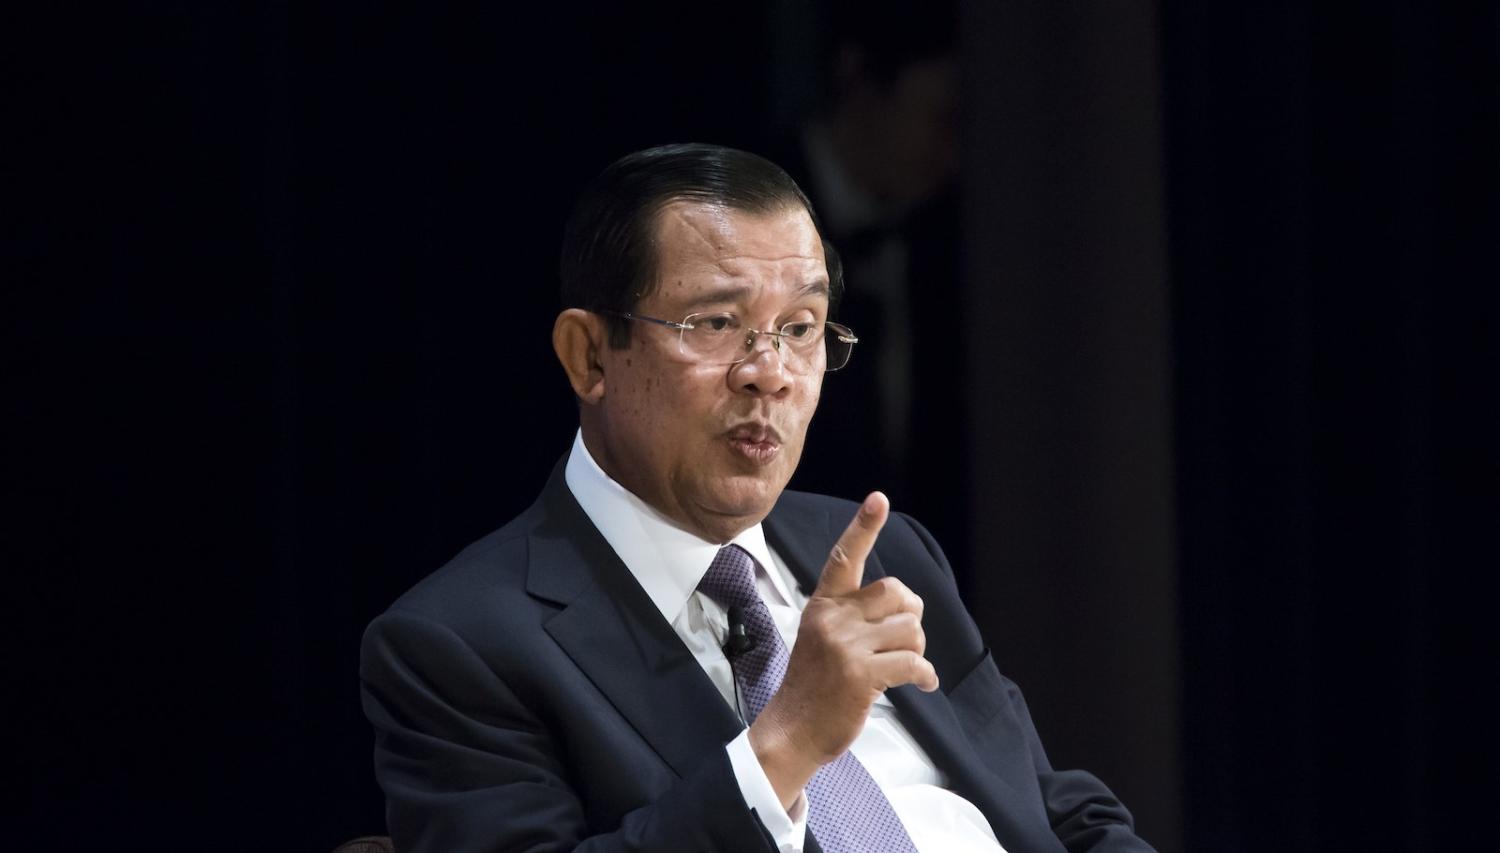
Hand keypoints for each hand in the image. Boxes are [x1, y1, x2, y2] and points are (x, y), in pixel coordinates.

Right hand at [748, 492, 937, 806]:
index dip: (863, 527)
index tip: (879, 499)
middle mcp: (833, 619)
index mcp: (823, 605)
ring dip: (917, 650)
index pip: (844, 558)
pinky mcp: (861, 675)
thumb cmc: (814, 685)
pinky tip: (921, 684)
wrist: (793, 730)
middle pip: (898, 593)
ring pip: (911, 629)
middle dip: (911, 615)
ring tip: (904, 667)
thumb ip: (854, 616)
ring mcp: (846, 646)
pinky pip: (914, 663)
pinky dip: (925, 676)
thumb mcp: (823, 637)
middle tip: (904, 639)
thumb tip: (905, 607)